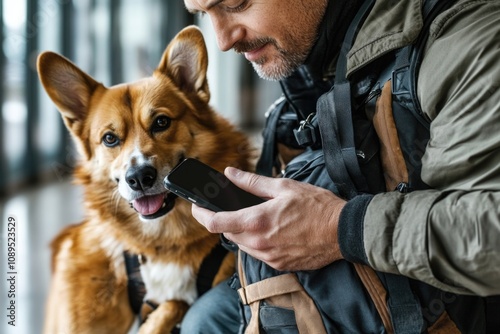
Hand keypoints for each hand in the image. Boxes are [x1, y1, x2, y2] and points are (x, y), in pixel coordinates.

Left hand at [191, 167, 346, 270]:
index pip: (216, 222)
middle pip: (227, 234)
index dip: (201, 214)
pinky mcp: (279, 265)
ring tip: (253, 217)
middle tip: (229, 207)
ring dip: (240, 232)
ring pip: (242, 245)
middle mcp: (260, 243)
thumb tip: (230, 174)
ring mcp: (269, 257)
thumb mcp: (283, 187)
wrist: (343, 231)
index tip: (196, 206)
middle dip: (224, 220)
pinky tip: (269, 230)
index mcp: (258, 221)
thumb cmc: (317, 207)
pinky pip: (258, 253)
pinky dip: (256, 241)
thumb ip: (252, 182)